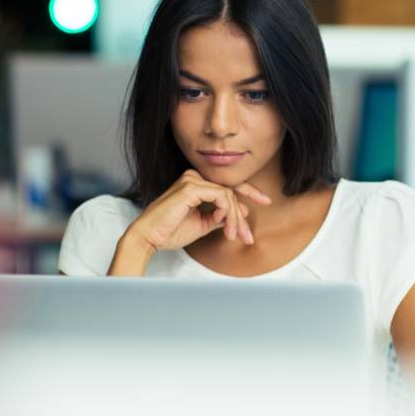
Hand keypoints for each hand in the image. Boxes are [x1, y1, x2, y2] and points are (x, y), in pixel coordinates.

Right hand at [127, 169, 270, 251]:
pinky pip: (222, 197)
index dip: (249, 192)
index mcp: (196, 183)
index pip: (227, 185)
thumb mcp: (202, 224)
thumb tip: (240, 213)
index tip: (265, 201)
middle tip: (249, 235)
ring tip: (233, 236)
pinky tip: (225, 227)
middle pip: (231, 190)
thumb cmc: (170, 232)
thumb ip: (219, 217)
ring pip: (229, 196)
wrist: (149, 238)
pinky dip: (228, 213)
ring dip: (235, 218)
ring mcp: (192, 180)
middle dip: (242, 214)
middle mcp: (194, 177)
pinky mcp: (191, 187)